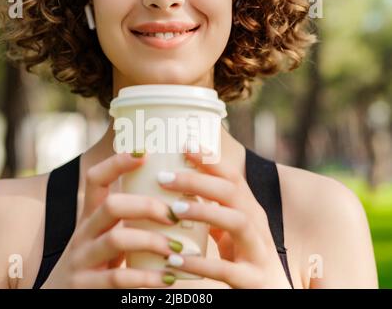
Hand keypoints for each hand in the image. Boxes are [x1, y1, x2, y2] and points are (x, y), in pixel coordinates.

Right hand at [42, 153, 182, 288]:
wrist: (59, 299)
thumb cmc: (95, 264)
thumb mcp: (106, 238)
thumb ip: (128, 223)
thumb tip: (175, 204)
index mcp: (90, 217)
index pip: (95, 179)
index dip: (117, 163)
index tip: (144, 153)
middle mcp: (83, 233)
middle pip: (111, 205)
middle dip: (147, 206)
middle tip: (174, 215)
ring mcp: (82, 259)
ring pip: (116, 239)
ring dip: (152, 241)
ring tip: (175, 250)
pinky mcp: (84, 286)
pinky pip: (117, 279)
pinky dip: (146, 278)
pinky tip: (166, 279)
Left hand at [157, 147, 291, 288]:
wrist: (272, 293)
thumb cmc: (243, 257)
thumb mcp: (230, 230)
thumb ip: (211, 210)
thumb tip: (176, 191)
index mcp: (250, 209)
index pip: (232, 177)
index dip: (210, 160)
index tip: (184, 145)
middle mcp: (257, 224)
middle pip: (231, 193)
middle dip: (198, 180)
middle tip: (164, 177)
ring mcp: (258, 251)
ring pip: (237, 222)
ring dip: (204, 211)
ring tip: (174, 209)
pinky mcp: (253, 279)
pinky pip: (227, 269)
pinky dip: (200, 263)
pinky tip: (175, 259)